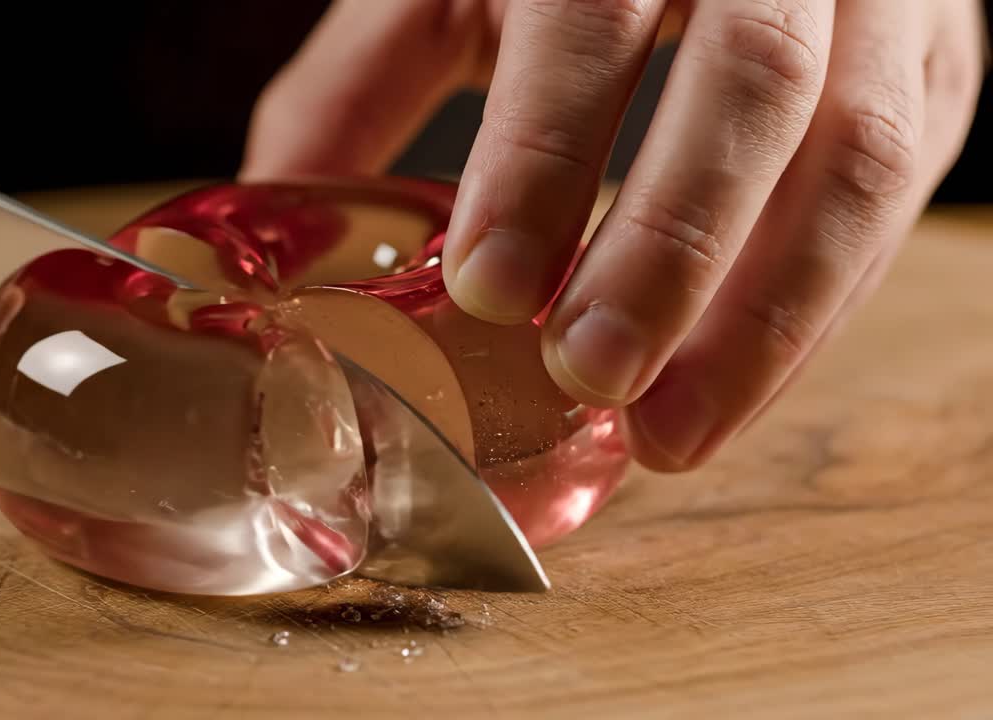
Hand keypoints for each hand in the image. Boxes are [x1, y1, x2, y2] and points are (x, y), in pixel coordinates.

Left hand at [243, 0, 987, 470]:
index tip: (493, 289)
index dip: (545, 153)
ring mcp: (881, 0)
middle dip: (676, 247)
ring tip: (672, 434)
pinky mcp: (937, 64)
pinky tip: (733, 382)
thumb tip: (276, 206)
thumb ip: (367, 79)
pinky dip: (818, 306)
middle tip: (591, 378)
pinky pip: (903, 193)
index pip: (596, 13)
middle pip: (759, 86)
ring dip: (769, 316)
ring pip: (866, 154)